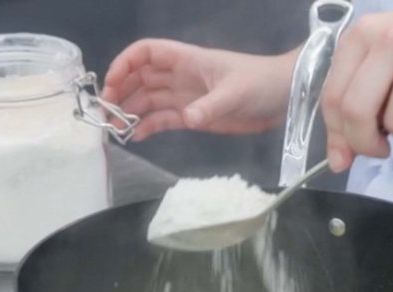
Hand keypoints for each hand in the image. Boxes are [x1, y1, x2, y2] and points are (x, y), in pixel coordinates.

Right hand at [103, 39, 296, 140]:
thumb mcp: (236, 92)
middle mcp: (181, 77)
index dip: (125, 64)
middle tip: (106, 114)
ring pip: (150, 101)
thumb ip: (210, 106)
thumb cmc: (262, 82)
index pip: (146, 53)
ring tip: (115, 130)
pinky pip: (165, 119)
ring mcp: (187, 97)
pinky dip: (149, 127)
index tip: (112, 84)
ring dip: (131, 112)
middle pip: (141, 78)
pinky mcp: (196, 116)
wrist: (286, 97)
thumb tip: (187, 118)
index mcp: (187, 60)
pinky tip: (137, 137)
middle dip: (121, 92)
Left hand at [321, 0, 392, 170]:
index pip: (332, 97)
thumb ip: (355, 103)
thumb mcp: (385, 62)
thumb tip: (338, 159)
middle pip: (356, 113)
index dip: (338, 134)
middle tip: (381, 148)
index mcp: (363, 35)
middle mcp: (389, 41)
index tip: (347, 154)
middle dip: (366, 144)